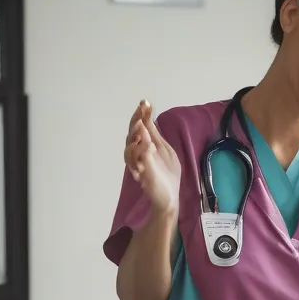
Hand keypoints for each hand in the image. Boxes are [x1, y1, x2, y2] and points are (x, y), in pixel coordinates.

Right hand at [124, 100, 180, 214]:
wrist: (168, 197)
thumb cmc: (166, 174)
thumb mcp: (164, 149)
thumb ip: (155, 134)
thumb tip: (148, 116)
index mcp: (145, 145)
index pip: (140, 126)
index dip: (141, 114)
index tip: (145, 102)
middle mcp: (138, 153)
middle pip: (132, 134)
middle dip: (136, 122)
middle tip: (140, 112)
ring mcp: (140, 164)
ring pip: (130, 148)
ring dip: (136, 137)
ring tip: (142, 127)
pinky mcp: (145, 174)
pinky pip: (139, 162)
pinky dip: (142, 153)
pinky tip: (148, 145)